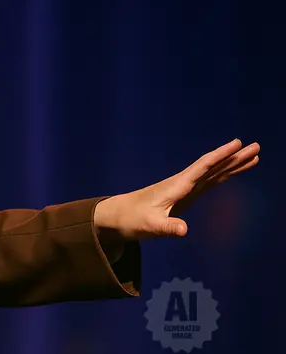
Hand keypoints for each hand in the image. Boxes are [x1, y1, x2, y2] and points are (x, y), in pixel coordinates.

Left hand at [94, 138, 260, 241]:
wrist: (117, 216)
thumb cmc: (132, 220)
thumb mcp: (150, 226)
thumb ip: (168, 228)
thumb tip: (184, 230)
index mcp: (176, 186)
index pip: (202, 167)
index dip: (220, 155)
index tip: (237, 144)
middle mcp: (181, 183)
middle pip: (213, 167)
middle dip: (234, 157)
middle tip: (257, 146)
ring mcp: (183, 188)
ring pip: (213, 173)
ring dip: (232, 164)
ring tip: (253, 156)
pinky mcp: (183, 196)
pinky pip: (208, 182)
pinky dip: (222, 175)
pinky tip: (232, 172)